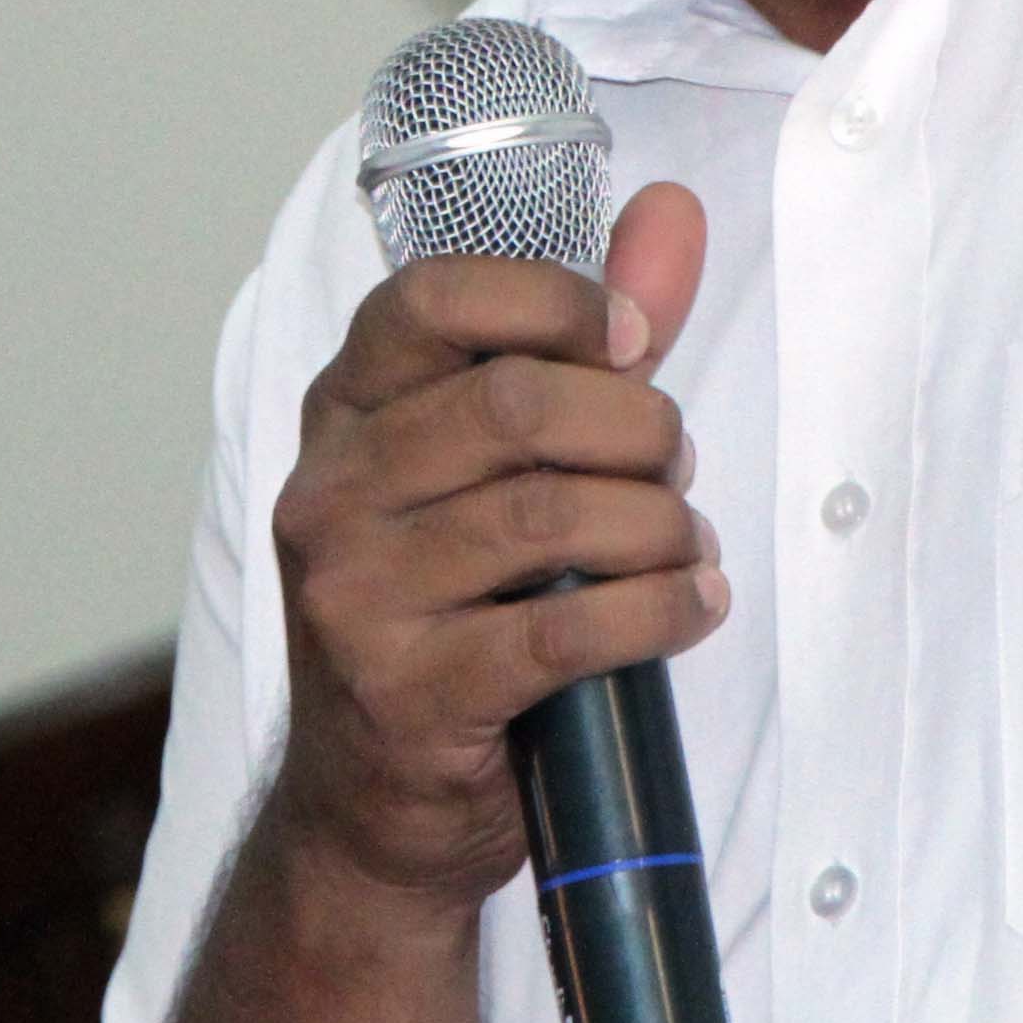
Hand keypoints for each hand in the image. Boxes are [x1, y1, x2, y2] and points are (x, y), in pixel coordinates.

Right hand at [267, 183, 723, 910]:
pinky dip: (657, 609)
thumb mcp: (497, 464)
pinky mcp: (409, 695)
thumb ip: (585, 334)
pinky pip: (564, 629)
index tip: (631, 338)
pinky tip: (692, 605)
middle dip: (634, 424)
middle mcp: (329, 493)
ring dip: (658, 524)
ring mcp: (356, 598)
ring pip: (550, 516)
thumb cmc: (451, 609)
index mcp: (342, 413)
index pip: (432, 299)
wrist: (370, 809)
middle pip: (514, 404)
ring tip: (685, 544)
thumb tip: (673, 214)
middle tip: (673, 464)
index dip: (553, 301)